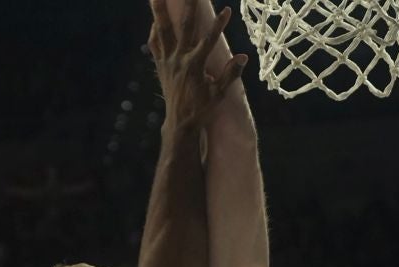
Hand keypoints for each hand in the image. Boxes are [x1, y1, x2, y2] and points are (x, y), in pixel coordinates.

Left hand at [149, 0, 246, 132]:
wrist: (179, 124)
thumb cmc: (202, 109)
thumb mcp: (219, 94)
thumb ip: (230, 74)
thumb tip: (243, 57)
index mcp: (194, 66)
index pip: (209, 40)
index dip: (218, 25)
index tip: (227, 10)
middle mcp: (179, 60)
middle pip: (184, 27)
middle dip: (188, 7)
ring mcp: (167, 61)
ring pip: (163, 31)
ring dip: (159, 12)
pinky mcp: (160, 65)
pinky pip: (155, 45)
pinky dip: (155, 31)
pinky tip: (156, 20)